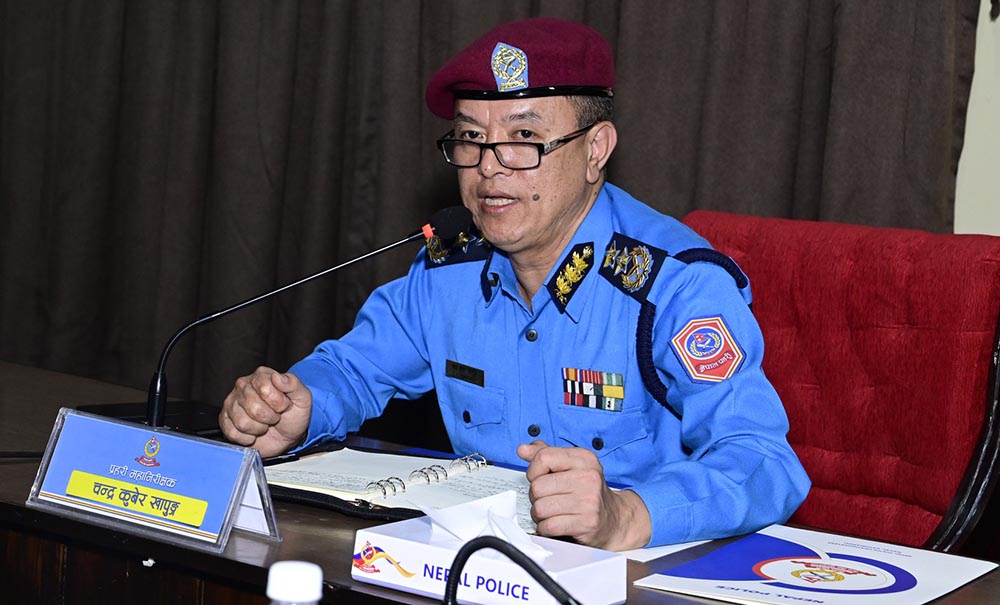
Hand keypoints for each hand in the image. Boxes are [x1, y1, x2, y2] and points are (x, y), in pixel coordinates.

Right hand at [218, 366, 311, 457]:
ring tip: (264, 423)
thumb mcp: (302, 397)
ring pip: (243, 422)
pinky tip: (253, 432)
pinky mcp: (225, 419)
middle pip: (254, 408)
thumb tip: (277, 377)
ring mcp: (232, 402)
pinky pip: (233, 433)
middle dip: (270, 417)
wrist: (287, 435)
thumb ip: (293, 384)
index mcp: (262, 375)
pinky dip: (247, 438)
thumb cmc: (293, 414)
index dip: (279, 403)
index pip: (265, 389)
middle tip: (274, 416)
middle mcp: (243, 385)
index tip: (284, 406)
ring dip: (259, 429)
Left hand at [517, 441, 650, 549]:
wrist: (613, 519)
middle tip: (549, 499)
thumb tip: (523, 449)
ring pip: (540, 508)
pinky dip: (546, 528)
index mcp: (584, 458)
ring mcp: (589, 501)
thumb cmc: (587, 491)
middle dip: (536, 497)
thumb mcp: (571, 466)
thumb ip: (546, 454)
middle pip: (538, 486)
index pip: (543, 457)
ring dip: (540, 514)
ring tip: (553, 512)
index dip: (533, 471)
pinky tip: (556, 524)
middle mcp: (588, 477)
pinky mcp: (586, 523)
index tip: (539, 478)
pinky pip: (548, 526)